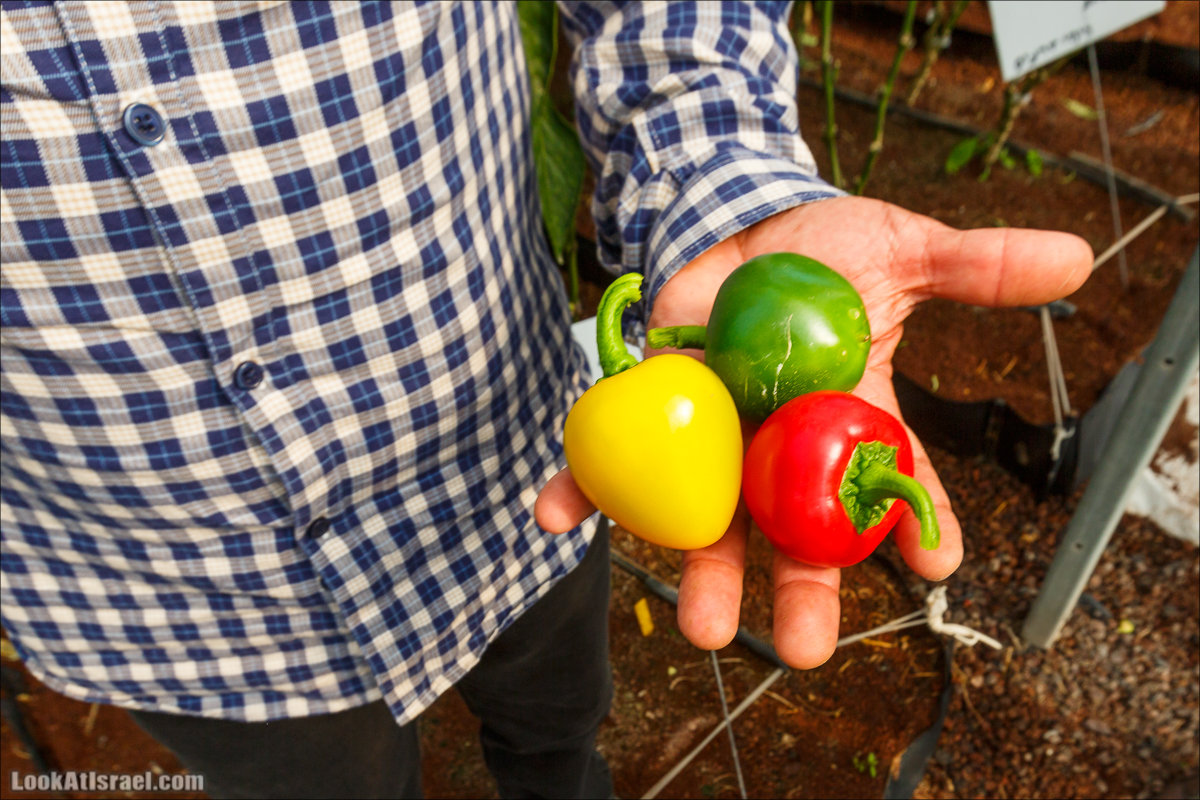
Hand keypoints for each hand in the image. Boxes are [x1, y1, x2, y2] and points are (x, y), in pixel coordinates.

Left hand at [536, 195, 1092, 667]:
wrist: (739, 223)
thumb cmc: (827, 251)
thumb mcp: (903, 250)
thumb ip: (974, 266)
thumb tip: (1075, 257)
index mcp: (848, 422)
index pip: (891, 484)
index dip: (916, 524)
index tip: (933, 563)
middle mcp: (781, 449)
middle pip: (796, 535)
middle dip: (801, 593)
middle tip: (807, 649)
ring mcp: (714, 440)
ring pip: (708, 522)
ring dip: (701, 574)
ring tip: (704, 626)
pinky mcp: (651, 413)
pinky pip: (610, 462)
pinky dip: (580, 487)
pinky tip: (555, 514)